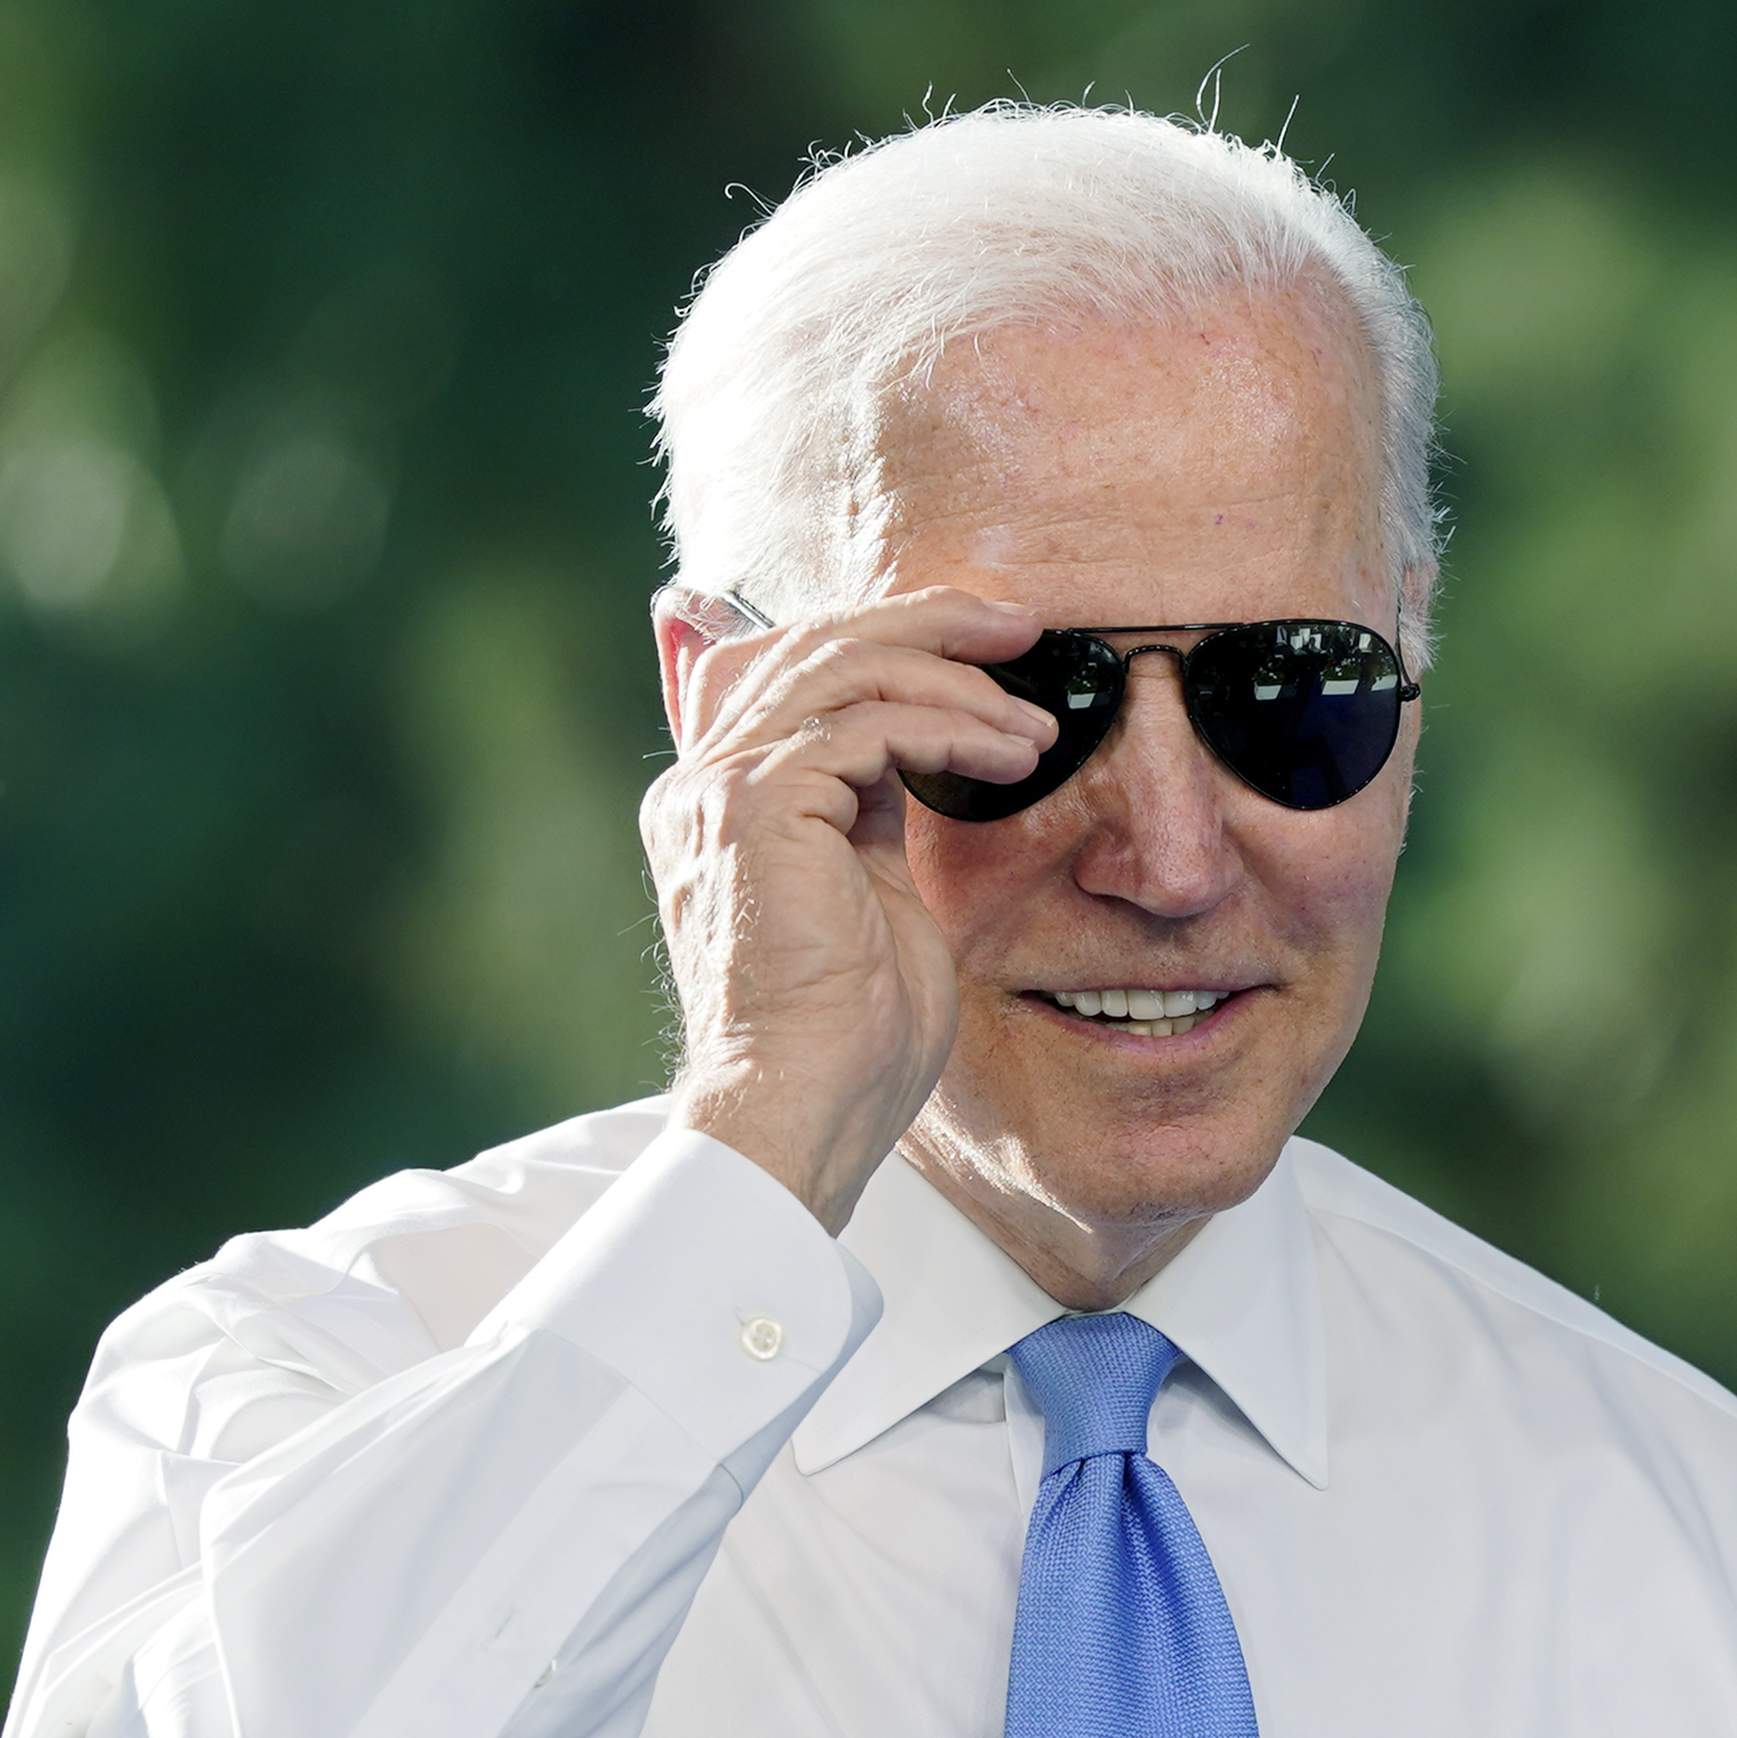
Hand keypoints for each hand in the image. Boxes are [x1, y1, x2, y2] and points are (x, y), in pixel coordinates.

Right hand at [639, 586, 1055, 1226]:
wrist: (805, 1113)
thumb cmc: (847, 1041)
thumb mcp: (869, 895)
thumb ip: (870, 812)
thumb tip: (914, 744)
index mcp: (717, 805)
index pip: (795, 672)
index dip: (889, 636)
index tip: (984, 646)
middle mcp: (701, 785)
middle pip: (814, 645)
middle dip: (929, 623)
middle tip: (1021, 627)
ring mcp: (721, 790)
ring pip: (844, 667)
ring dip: (958, 681)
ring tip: (1035, 718)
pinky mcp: (760, 805)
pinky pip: (871, 724)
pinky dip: (953, 727)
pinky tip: (1010, 757)